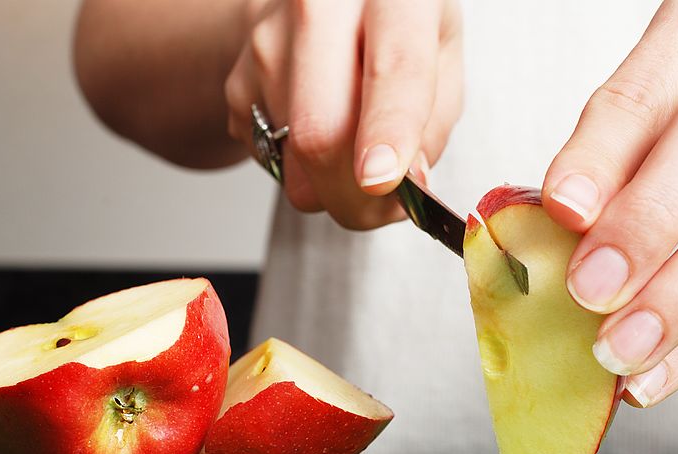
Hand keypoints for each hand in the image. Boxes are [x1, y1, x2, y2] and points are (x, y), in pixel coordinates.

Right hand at [225, 0, 462, 228]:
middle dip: (352, 196)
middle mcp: (320, 7)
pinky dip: (302, 166)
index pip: (394, 68)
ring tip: (353, 143)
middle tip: (378, 209)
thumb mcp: (439, 55)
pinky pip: (273, 161)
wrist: (320, 7)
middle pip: (321, 132)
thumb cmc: (391, 27)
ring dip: (330, 183)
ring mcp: (267, 44)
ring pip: (295, 161)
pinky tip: (318, 124)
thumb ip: (432, 119)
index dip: (388, 131)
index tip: (380, 181)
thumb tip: (406, 183)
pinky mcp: (238, 83)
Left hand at [542, 0, 677, 407]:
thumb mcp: (647, 94)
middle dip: (642, 233)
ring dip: (676, 303)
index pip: (641, 100)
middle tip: (590, 289)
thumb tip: (546, 228)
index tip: (563, 207)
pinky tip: (654, 373)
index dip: (600, 157)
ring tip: (620, 352)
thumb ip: (606, 149)